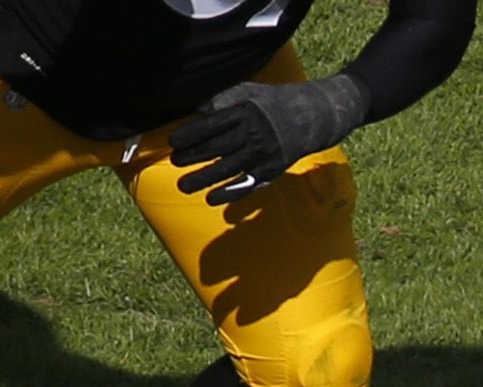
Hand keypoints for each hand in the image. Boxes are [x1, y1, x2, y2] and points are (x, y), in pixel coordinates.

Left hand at [170, 75, 369, 202]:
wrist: (309, 118)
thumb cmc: (271, 103)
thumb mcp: (248, 92)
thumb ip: (221, 99)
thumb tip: (195, 110)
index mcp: (243, 112)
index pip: (211, 124)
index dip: (190, 134)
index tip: (173, 142)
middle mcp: (252, 133)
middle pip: (215, 147)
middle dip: (192, 157)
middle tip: (175, 162)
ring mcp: (261, 154)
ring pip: (226, 169)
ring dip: (202, 179)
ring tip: (183, 186)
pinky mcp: (270, 171)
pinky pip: (246, 185)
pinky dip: (228, 193)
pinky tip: (211, 198)